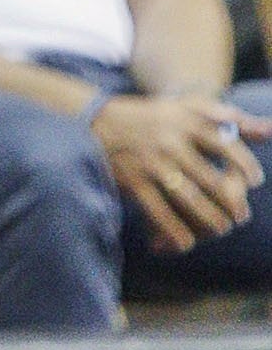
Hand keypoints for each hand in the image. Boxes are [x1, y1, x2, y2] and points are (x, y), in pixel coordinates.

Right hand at [90, 92, 259, 251]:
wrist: (96, 121)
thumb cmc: (153, 116)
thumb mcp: (187, 107)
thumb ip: (229, 118)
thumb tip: (270, 131)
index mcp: (186, 122)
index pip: (224, 145)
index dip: (243, 165)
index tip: (255, 180)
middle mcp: (170, 142)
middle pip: (210, 179)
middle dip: (230, 203)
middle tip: (240, 216)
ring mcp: (152, 164)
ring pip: (188, 200)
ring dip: (209, 220)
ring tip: (221, 228)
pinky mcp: (134, 183)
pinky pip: (159, 213)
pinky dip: (174, 231)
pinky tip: (186, 242)